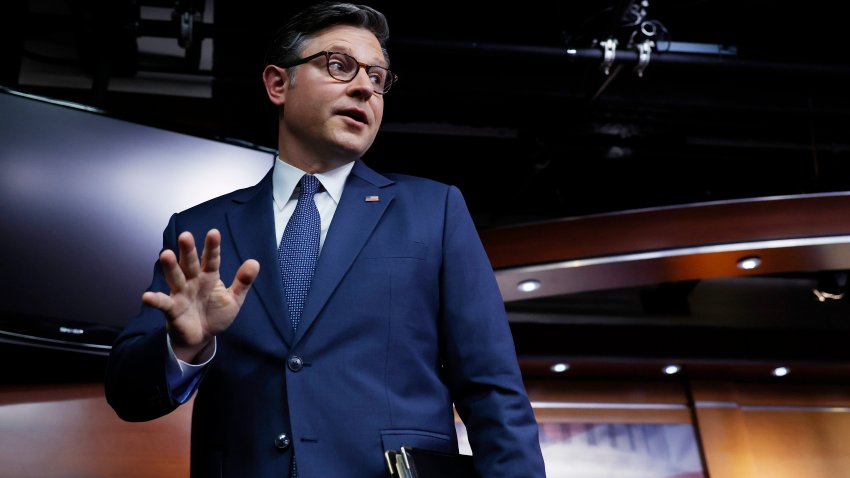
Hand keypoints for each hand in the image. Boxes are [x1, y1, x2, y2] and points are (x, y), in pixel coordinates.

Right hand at [142, 229, 259, 362]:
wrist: (202, 337)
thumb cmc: (216, 314)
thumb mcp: (234, 299)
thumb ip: (243, 282)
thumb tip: (255, 262)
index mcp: (209, 276)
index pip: (211, 259)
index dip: (212, 247)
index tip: (214, 232)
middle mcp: (193, 281)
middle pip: (190, 263)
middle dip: (188, 251)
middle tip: (185, 236)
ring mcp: (181, 293)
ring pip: (175, 277)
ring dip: (170, 267)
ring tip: (165, 254)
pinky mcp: (172, 309)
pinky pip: (163, 303)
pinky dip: (155, 300)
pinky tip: (147, 297)